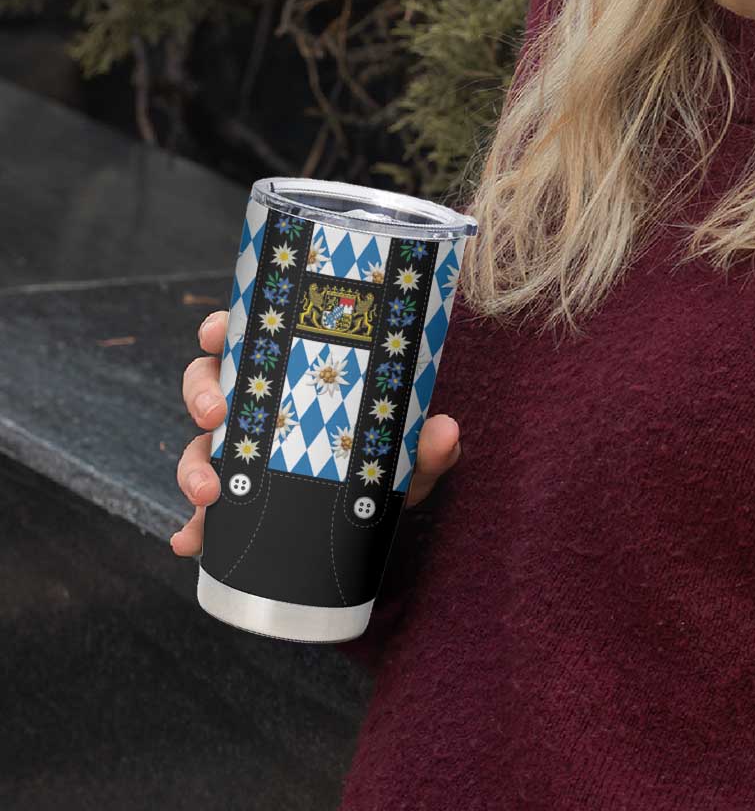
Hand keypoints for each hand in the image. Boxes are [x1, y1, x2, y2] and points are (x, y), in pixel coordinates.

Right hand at [170, 310, 461, 555]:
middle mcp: (259, 408)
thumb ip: (425, 444)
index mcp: (290, 375)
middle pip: (207, 386)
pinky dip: (193, 527)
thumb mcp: (405, 452)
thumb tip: (446, 431)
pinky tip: (191, 542)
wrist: (378, 511)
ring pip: (198, 446)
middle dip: (201, 396)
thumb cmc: (385, 460)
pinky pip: (205, 511)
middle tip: (216, 416)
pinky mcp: (239, 501)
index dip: (221, 330)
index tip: (215, 333)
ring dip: (192, 466)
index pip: (247, 340)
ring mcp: (243, 453)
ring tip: (208, 493)